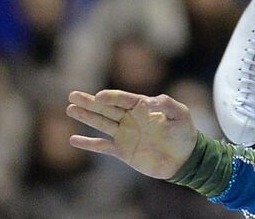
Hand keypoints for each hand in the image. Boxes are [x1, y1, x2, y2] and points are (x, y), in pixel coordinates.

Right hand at [66, 89, 197, 179]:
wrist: (184, 158)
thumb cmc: (184, 133)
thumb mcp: (180, 114)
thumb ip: (166, 104)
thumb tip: (149, 101)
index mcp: (143, 107)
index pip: (123, 99)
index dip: (110, 97)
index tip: (98, 96)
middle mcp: (131, 119)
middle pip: (107, 108)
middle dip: (90, 102)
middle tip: (72, 95)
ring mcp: (125, 135)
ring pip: (101, 123)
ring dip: (86, 117)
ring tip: (70, 108)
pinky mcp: (122, 151)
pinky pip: (102, 146)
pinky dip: (88, 143)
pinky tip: (73, 139)